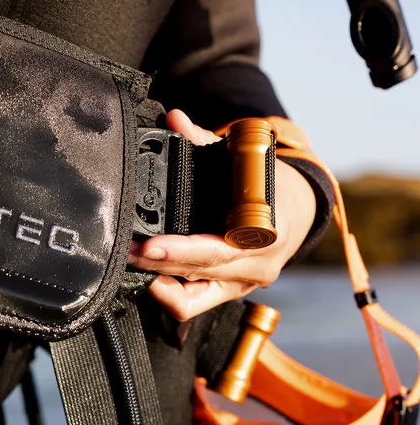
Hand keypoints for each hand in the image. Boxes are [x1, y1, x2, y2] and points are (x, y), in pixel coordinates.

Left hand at [128, 109, 316, 320]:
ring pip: (194, 297)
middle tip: (125, 249)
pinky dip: (168, 294)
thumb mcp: (247, 160)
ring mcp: (243, 284)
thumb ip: (205, 141)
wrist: (299, 212)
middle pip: (200, 272)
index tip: (151, 246)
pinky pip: (194, 304)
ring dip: (159, 281)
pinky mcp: (228, 293)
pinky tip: (148, 276)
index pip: (220, 249)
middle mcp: (257, 265)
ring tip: (130, 261)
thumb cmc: (272, 185)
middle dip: (158, 264)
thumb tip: (175, 120)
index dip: (182, 252)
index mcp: (268, 232)